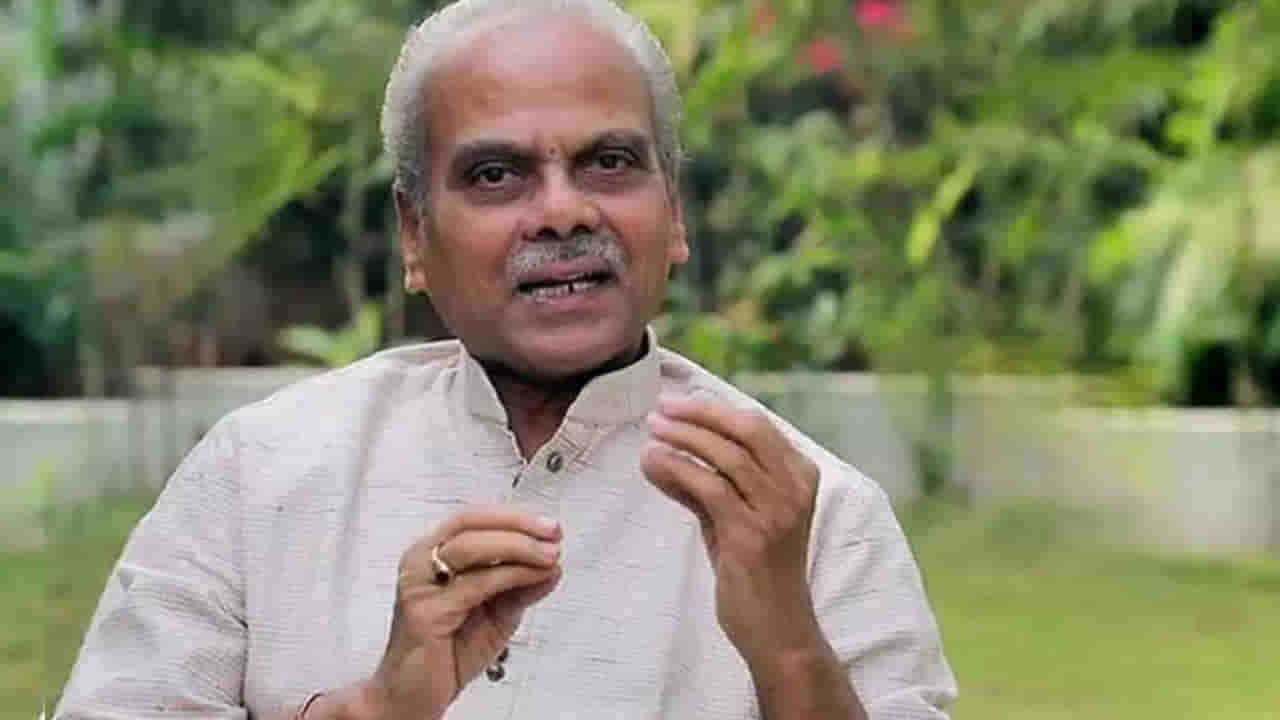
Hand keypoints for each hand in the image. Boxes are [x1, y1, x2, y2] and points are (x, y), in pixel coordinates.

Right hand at [363, 506, 563, 718]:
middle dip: (518, 525)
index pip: (473, 519)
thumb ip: (520, 587)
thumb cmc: (448, 652)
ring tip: (549, 555)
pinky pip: (475, 584)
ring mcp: (419, 585)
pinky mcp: (424, 612)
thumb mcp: (497, 614)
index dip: (513, 517)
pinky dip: (511, 575)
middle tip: (553, 535)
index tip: (550, 526)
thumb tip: (553, 565)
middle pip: (470, 524)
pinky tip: (534, 577)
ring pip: (472, 548)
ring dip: (518, 547)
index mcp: (433, 554)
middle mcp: (420, 562)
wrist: (413, 696)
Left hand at [641, 393, 821, 667]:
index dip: (713, 409)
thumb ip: (703, 484)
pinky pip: (710, 487)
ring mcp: (776, 511)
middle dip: (699, 414)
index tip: (677, 404)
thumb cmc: (756, 570)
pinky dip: (678, 468)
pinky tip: (653, 462)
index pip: (756, 425)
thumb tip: (656, 452)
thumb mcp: (733, 517)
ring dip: (684, 437)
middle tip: (661, 410)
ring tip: (652, 432)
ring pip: (726, 454)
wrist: (778, 629)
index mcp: (800, 475)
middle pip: (745, 429)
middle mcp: (795, 488)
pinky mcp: (751, 534)